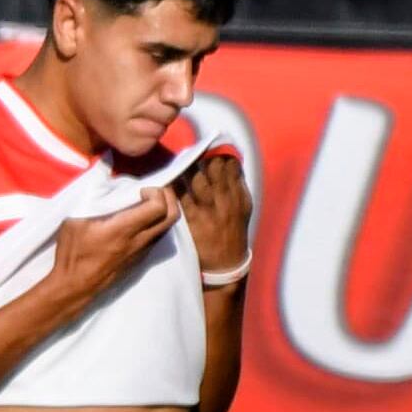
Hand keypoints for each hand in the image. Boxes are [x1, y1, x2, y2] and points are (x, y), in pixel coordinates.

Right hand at [46, 190, 178, 307]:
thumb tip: (105, 182)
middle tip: (152, 192)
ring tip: (147, 203)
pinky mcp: (141, 258)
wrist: (76, 286)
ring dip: (164, 209)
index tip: (139, 190)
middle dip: (167, 197)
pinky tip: (140, 220)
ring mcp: (142, 251)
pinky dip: (156, 222)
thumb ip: (92, 201)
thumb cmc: (73, 254)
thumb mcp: (74, 222)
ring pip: (168, 226)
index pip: (158, 206)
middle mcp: (139, 240)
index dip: (155, 192)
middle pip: (172, 215)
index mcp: (123, 229)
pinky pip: (158, 236)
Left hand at [175, 151, 252, 280]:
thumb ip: (238, 185)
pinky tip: (168, 179)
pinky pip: (181, 200)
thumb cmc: (233, 231)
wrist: (226, 263)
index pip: (231, 167)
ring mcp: (208, 212)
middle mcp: (224, 202)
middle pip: (214, 171)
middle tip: (191, 151)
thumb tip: (231, 161)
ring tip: (179, 161)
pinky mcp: (191, 223)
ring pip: (197, 182)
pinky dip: (174, 187)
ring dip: (187, 168)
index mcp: (238, 197)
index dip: (219, 154)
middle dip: (202, 157)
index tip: (209, 148)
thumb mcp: (244, 207)